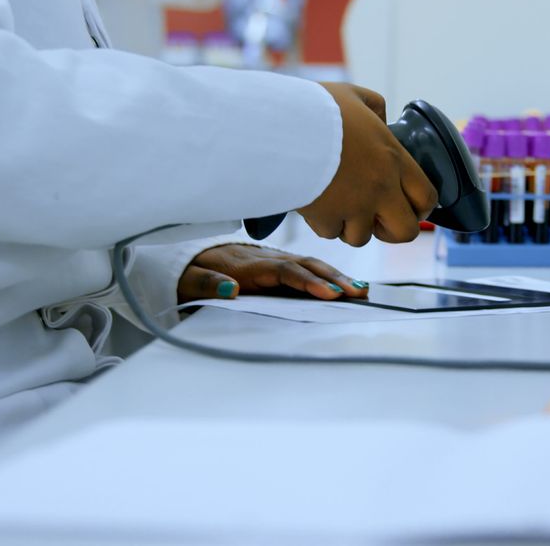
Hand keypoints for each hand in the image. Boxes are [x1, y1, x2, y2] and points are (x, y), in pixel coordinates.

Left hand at [176, 244, 368, 303]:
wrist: (187, 257)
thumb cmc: (190, 273)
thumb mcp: (188, 280)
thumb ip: (207, 284)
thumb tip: (230, 289)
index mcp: (248, 265)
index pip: (284, 272)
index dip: (307, 281)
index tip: (328, 293)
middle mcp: (266, 259)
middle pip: (306, 265)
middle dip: (333, 277)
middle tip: (357, 292)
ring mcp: (275, 261)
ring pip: (311, 265)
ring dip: (337, 276)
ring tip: (362, 289)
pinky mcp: (279, 265)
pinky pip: (307, 268)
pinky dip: (329, 275)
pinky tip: (348, 284)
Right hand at [297, 82, 437, 246]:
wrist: (279, 128)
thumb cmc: (315, 109)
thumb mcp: (353, 95)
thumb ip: (376, 107)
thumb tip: (381, 119)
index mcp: (393, 158)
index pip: (426, 197)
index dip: (422, 208)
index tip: (412, 207)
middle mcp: (380, 188)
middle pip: (406, 232)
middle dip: (393, 229)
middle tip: (379, 219)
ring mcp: (354, 207)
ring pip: (362, 237)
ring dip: (352, 225)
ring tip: (339, 205)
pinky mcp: (326, 219)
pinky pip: (331, 232)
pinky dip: (325, 223)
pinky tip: (317, 202)